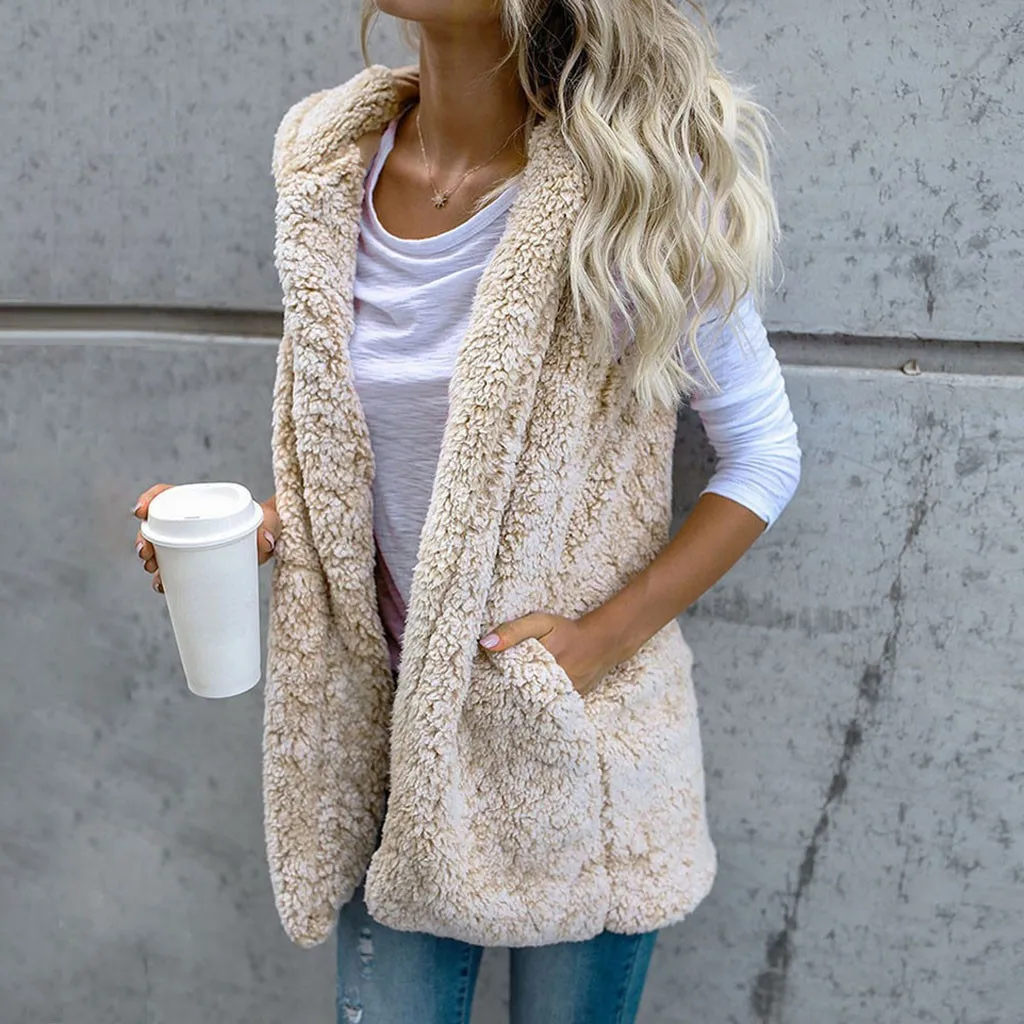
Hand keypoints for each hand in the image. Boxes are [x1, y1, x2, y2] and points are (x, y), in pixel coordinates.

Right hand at [131, 484, 279, 593]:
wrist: (269, 545)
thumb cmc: (265, 525)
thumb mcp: (270, 520)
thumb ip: (271, 524)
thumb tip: (266, 542)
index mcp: (202, 502)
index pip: (167, 494)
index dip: (149, 499)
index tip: (140, 512)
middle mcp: (189, 522)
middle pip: (155, 524)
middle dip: (144, 538)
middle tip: (146, 554)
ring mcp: (188, 543)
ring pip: (158, 548)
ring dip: (150, 560)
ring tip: (154, 572)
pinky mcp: (193, 564)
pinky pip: (172, 570)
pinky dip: (164, 578)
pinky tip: (163, 586)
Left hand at [478, 611, 614, 697]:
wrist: (602, 643)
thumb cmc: (567, 632)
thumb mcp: (539, 623)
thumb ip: (512, 632)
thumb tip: (485, 644)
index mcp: (539, 668)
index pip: (507, 684)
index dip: (494, 685)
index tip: (483, 686)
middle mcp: (552, 688)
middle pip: (519, 698)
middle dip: (505, 697)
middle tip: (490, 699)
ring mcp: (562, 699)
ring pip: (533, 707)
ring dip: (520, 704)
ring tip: (505, 706)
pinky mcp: (569, 704)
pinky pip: (547, 709)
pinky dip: (536, 707)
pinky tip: (527, 703)